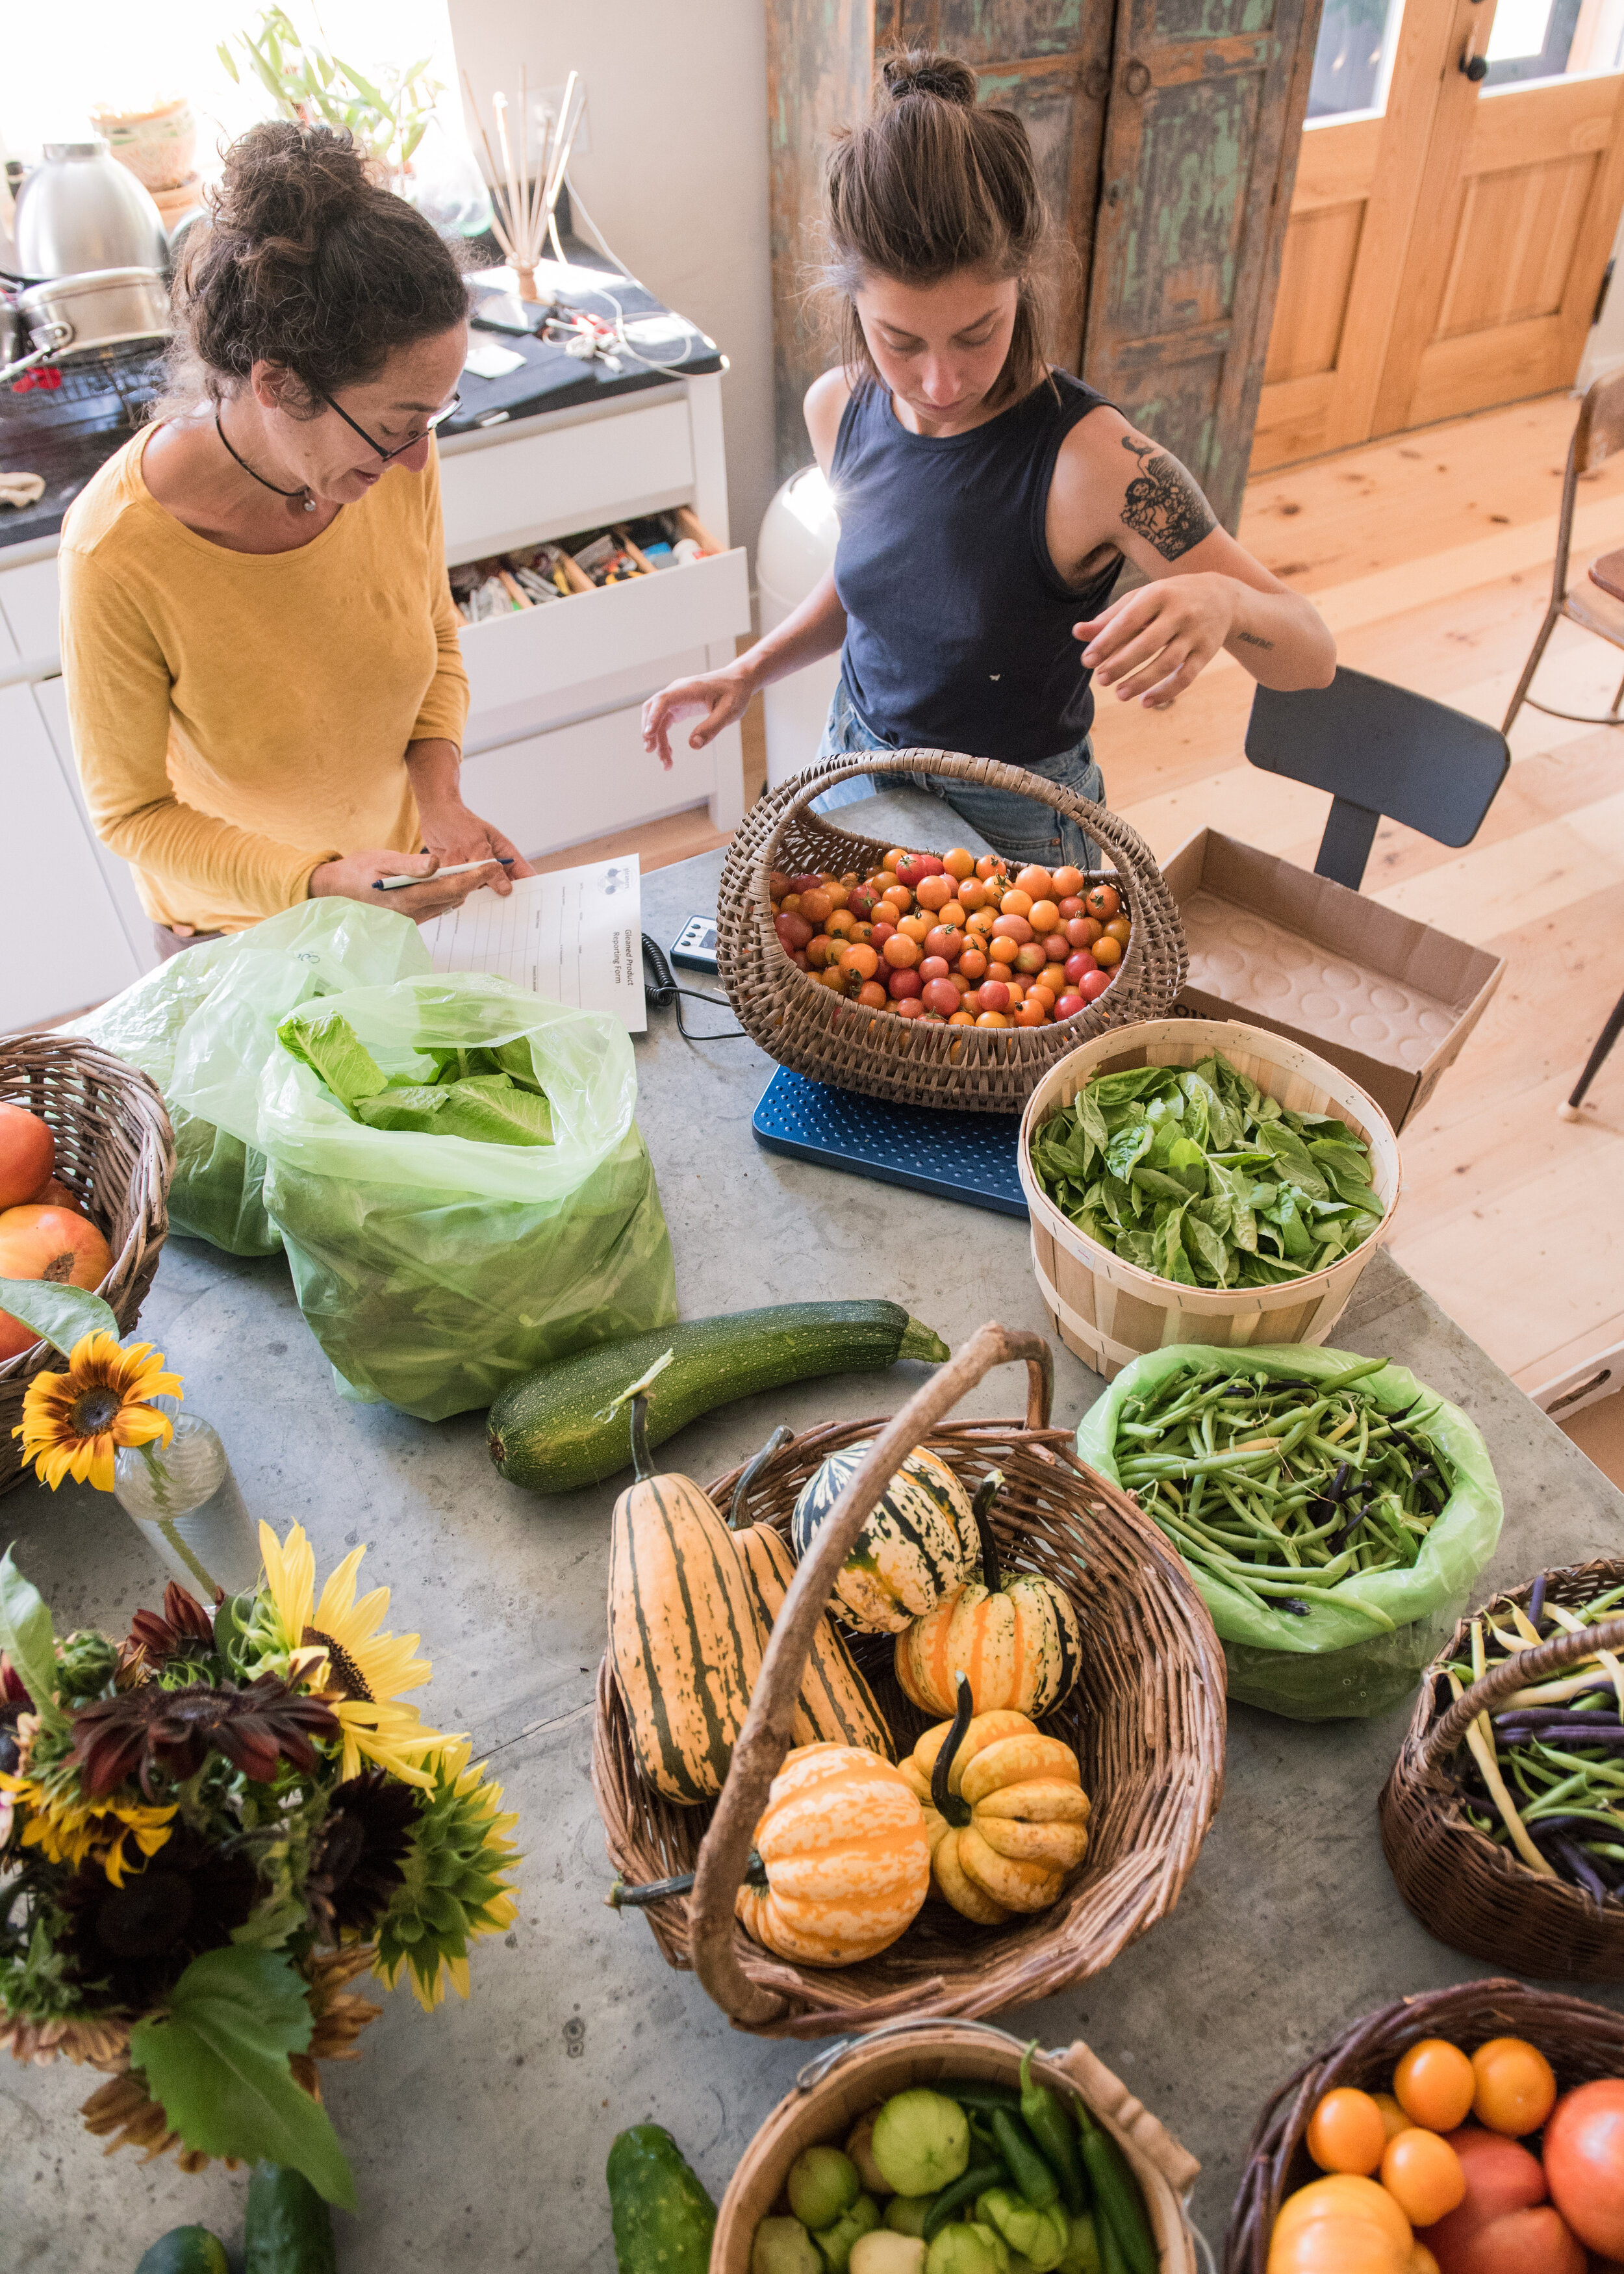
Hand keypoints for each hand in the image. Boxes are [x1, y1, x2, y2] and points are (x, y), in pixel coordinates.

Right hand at [308, 848, 508, 921]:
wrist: (339, 887)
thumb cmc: (360, 870)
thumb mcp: (384, 859)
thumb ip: (412, 864)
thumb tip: (437, 864)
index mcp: (408, 899)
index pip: (451, 888)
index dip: (475, 877)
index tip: (492, 866)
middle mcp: (413, 914)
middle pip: (454, 897)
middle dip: (475, 882)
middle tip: (493, 866)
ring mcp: (413, 918)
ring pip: (448, 902)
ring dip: (464, 888)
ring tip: (481, 871)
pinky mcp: (412, 918)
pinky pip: (439, 905)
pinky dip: (450, 893)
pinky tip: (457, 881)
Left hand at [414, 799, 534, 897]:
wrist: (434, 817)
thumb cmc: (458, 822)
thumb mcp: (476, 842)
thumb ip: (488, 865)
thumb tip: (505, 888)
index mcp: (505, 853)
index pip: (524, 874)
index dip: (530, 889)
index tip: (531, 906)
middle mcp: (493, 864)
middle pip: (506, 887)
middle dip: (506, 900)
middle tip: (505, 914)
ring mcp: (478, 871)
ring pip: (485, 892)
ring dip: (482, 898)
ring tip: (482, 908)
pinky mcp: (462, 876)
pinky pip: (466, 890)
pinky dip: (463, 894)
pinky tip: (460, 898)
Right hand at [641, 665, 752, 767]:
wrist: (738, 681)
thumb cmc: (735, 693)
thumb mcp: (729, 712)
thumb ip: (711, 728)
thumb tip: (693, 745)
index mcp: (689, 689)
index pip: (663, 700)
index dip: (654, 717)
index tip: (648, 735)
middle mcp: (678, 691)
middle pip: (653, 709)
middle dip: (650, 731)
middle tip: (652, 752)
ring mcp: (676, 698)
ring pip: (656, 718)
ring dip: (656, 739)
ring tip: (666, 762)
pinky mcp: (679, 706)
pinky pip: (664, 721)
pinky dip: (662, 737)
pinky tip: (668, 751)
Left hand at [1074, 573, 1236, 708]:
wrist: (1222, 596)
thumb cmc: (1170, 598)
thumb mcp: (1142, 598)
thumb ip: (1110, 617)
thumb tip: (1077, 633)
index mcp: (1159, 594)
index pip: (1128, 620)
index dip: (1106, 642)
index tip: (1087, 661)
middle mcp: (1180, 612)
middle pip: (1147, 644)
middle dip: (1121, 665)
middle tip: (1101, 680)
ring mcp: (1196, 633)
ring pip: (1167, 663)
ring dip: (1142, 681)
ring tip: (1120, 694)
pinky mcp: (1207, 652)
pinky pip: (1186, 676)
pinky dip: (1166, 692)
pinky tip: (1145, 702)